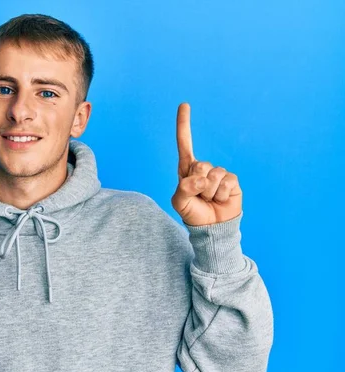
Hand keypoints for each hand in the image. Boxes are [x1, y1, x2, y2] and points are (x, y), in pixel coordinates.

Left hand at [171, 103, 242, 225]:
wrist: (212, 227)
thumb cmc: (193, 213)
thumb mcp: (180, 203)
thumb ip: (184, 189)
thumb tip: (201, 179)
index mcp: (187, 170)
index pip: (184, 144)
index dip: (183, 125)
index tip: (184, 104)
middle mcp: (203, 168)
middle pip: (200, 165)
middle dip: (198, 184)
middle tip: (200, 196)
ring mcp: (218, 173)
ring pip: (214, 175)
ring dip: (211, 192)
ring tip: (210, 199)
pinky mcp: (232, 180)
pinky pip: (226, 182)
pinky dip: (222, 194)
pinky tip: (221, 200)